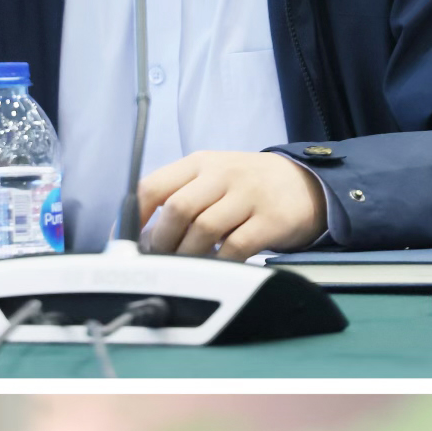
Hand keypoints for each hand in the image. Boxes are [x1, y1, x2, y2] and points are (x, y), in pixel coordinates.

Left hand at [133, 150, 326, 259]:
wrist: (305, 183)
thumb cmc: (247, 188)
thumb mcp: (210, 181)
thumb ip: (176, 202)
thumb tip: (138, 242)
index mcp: (200, 164)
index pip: (152, 186)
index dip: (132, 219)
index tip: (126, 243)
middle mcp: (223, 174)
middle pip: (177, 209)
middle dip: (161, 242)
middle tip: (162, 259)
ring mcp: (249, 195)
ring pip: (203, 229)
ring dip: (187, 256)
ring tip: (188, 264)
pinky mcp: (271, 219)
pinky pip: (234, 248)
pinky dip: (218, 263)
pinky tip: (216, 266)